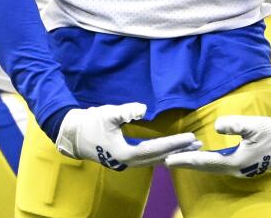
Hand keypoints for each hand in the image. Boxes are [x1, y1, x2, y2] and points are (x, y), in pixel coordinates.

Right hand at [55, 103, 200, 170]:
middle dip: (178, 151)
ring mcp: (126, 163)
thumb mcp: (108, 114)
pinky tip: (169, 150)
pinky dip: (161, 153)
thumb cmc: (90, 123)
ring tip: (189, 147)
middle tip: (198, 144)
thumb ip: (126, 112)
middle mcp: (128, 162)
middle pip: (158, 158)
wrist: (72, 134)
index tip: (190, 138)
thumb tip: (143, 109)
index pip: (155, 149)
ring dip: (172, 153)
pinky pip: (148, 158)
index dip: (174, 143)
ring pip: (154, 160)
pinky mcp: (124, 159)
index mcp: (125, 153)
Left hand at [164, 116, 270, 176]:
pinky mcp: (242, 165)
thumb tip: (217, 126)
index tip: (169, 160)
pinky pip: (218, 164)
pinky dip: (205, 161)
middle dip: (186, 163)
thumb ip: (235, 125)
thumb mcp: (255, 125)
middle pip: (205, 167)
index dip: (186, 160)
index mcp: (236, 162)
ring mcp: (239, 169)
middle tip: (166, 161)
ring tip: (178, 157)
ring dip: (195, 162)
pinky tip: (199, 153)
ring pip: (211, 167)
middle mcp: (235, 169)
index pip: (206, 162)